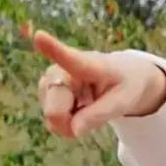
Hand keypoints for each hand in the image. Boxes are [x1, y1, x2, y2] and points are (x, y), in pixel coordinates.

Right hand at [33, 31, 165, 137]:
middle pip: (54, 110)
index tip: (39, 35)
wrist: (125, 77)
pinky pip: (53, 121)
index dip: (52, 48)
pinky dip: (68, 123)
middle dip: (69, 123)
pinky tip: (81, 109)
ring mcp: (50, 81)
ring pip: (52, 117)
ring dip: (71, 123)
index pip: (68, 57)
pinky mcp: (46, 92)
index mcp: (87, 64)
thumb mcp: (125, 100)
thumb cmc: (127, 84)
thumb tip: (73, 130)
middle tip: (92, 119)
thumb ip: (101, 114)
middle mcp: (61, 69)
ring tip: (90, 107)